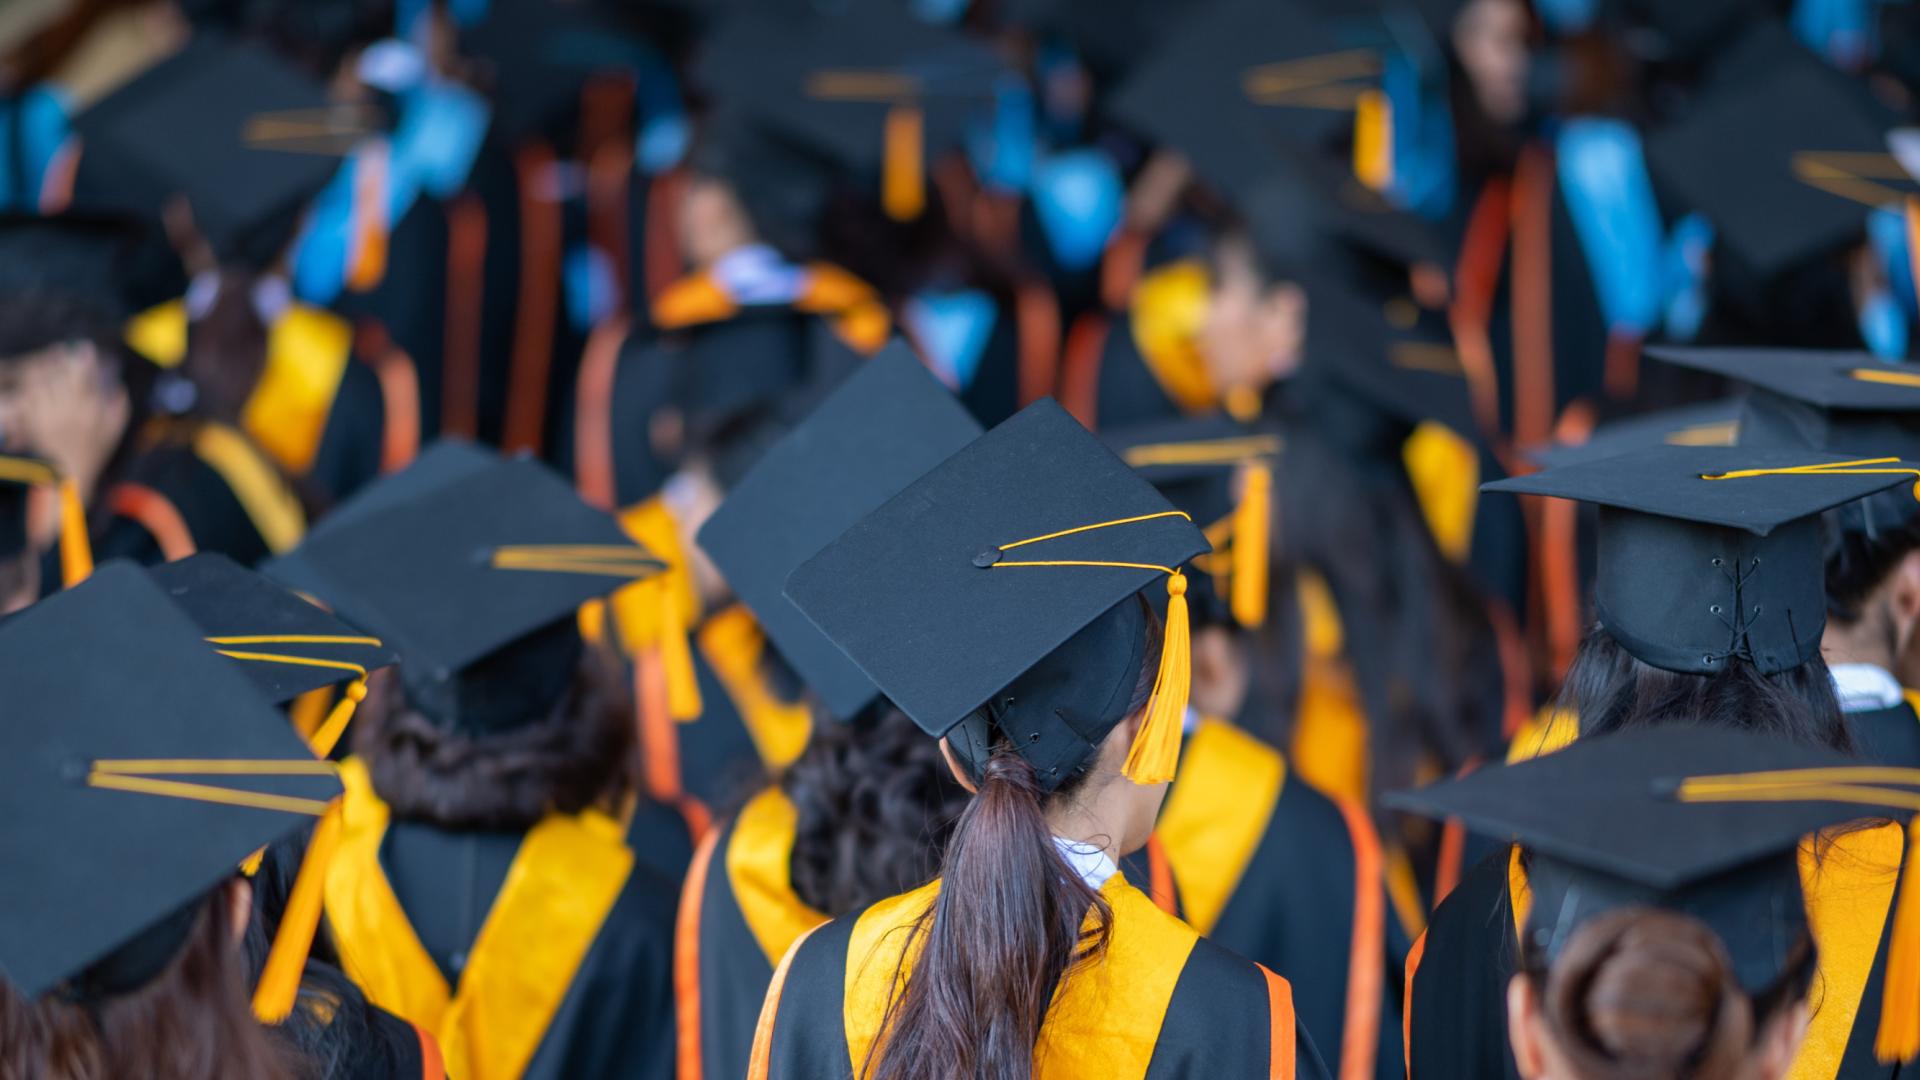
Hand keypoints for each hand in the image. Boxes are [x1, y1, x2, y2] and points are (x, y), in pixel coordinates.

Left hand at [10, 343, 128, 500]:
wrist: (69, 473)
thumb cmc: (94, 453)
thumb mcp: (114, 432)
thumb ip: (120, 408)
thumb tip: (118, 386)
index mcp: (90, 412)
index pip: (85, 377)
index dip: (84, 359)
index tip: (85, 348)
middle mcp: (69, 412)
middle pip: (62, 376)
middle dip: (62, 360)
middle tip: (63, 351)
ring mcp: (49, 417)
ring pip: (43, 383)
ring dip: (45, 370)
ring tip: (48, 363)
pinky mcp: (33, 423)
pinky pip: (29, 396)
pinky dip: (31, 386)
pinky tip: (36, 381)